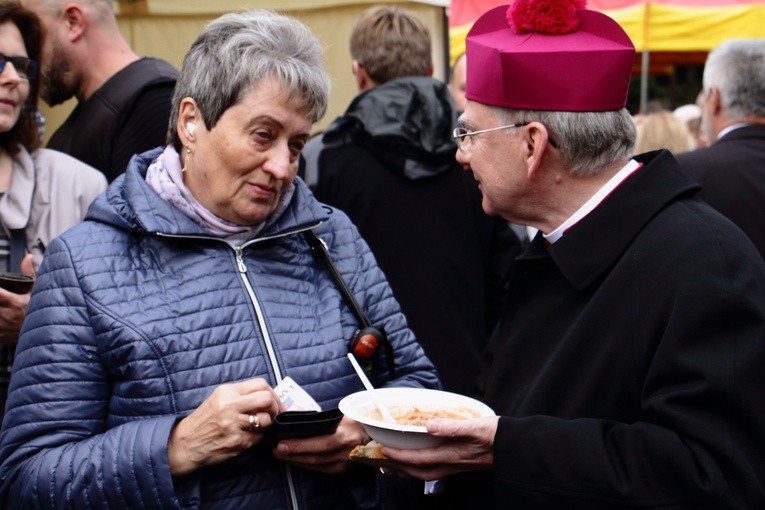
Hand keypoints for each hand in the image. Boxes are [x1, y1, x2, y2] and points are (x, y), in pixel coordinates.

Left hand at [0, 254, 34, 344]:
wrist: (48, 334)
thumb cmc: (43, 311)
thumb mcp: (38, 291)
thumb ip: (30, 273)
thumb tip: (28, 256)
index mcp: (12, 301)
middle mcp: (4, 315)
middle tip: (2, 296)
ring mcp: (0, 327)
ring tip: (2, 304)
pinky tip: (1, 316)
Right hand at [167, 378, 280, 476]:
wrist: (185, 444)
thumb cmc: (203, 421)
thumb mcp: (218, 399)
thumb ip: (241, 395)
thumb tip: (268, 396)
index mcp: (227, 392)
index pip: (260, 384)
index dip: (272, 393)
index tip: (274, 401)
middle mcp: (230, 406)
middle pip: (266, 400)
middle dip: (274, 407)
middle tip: (272, 414)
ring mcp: (234, 425)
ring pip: (266, 421)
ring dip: (265, 425)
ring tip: (255, 427)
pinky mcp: (237, 441)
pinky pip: (258, 438)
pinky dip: (256, 438)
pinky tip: (245, 437)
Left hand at [272, 416, 369, 473]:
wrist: (379, 435)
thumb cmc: (360, 419)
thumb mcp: (346, 412)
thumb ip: (325, 416)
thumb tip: (298, 413)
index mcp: (348, 433)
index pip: (321, 442)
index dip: (300, 445)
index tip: (281, 442)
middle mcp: (348, 450)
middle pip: (316, 457)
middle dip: (293, 454)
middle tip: (275, 450)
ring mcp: (346, 462)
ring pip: (316, 466)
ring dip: (296, 461)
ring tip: (280, 454)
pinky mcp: (343, 469)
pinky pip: (321, 469)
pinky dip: (306, 465)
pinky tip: (295, 460)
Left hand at [380, 416, 498, 479]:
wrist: (515, 447)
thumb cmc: (497, 435)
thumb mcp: (476, 426)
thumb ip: (452, 426)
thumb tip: (430, 426)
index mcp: (451, 455)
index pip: (418, 458)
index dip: (398, 454)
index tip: (383, 448)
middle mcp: (451, 464)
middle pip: (417, 471)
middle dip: (398, 465)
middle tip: (382, 456)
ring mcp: (456, 466)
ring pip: (425, 473)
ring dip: (408, 468)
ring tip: (395, 460)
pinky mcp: (460, 464)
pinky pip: (434, 469)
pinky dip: (421, 466)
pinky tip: (420, 458)